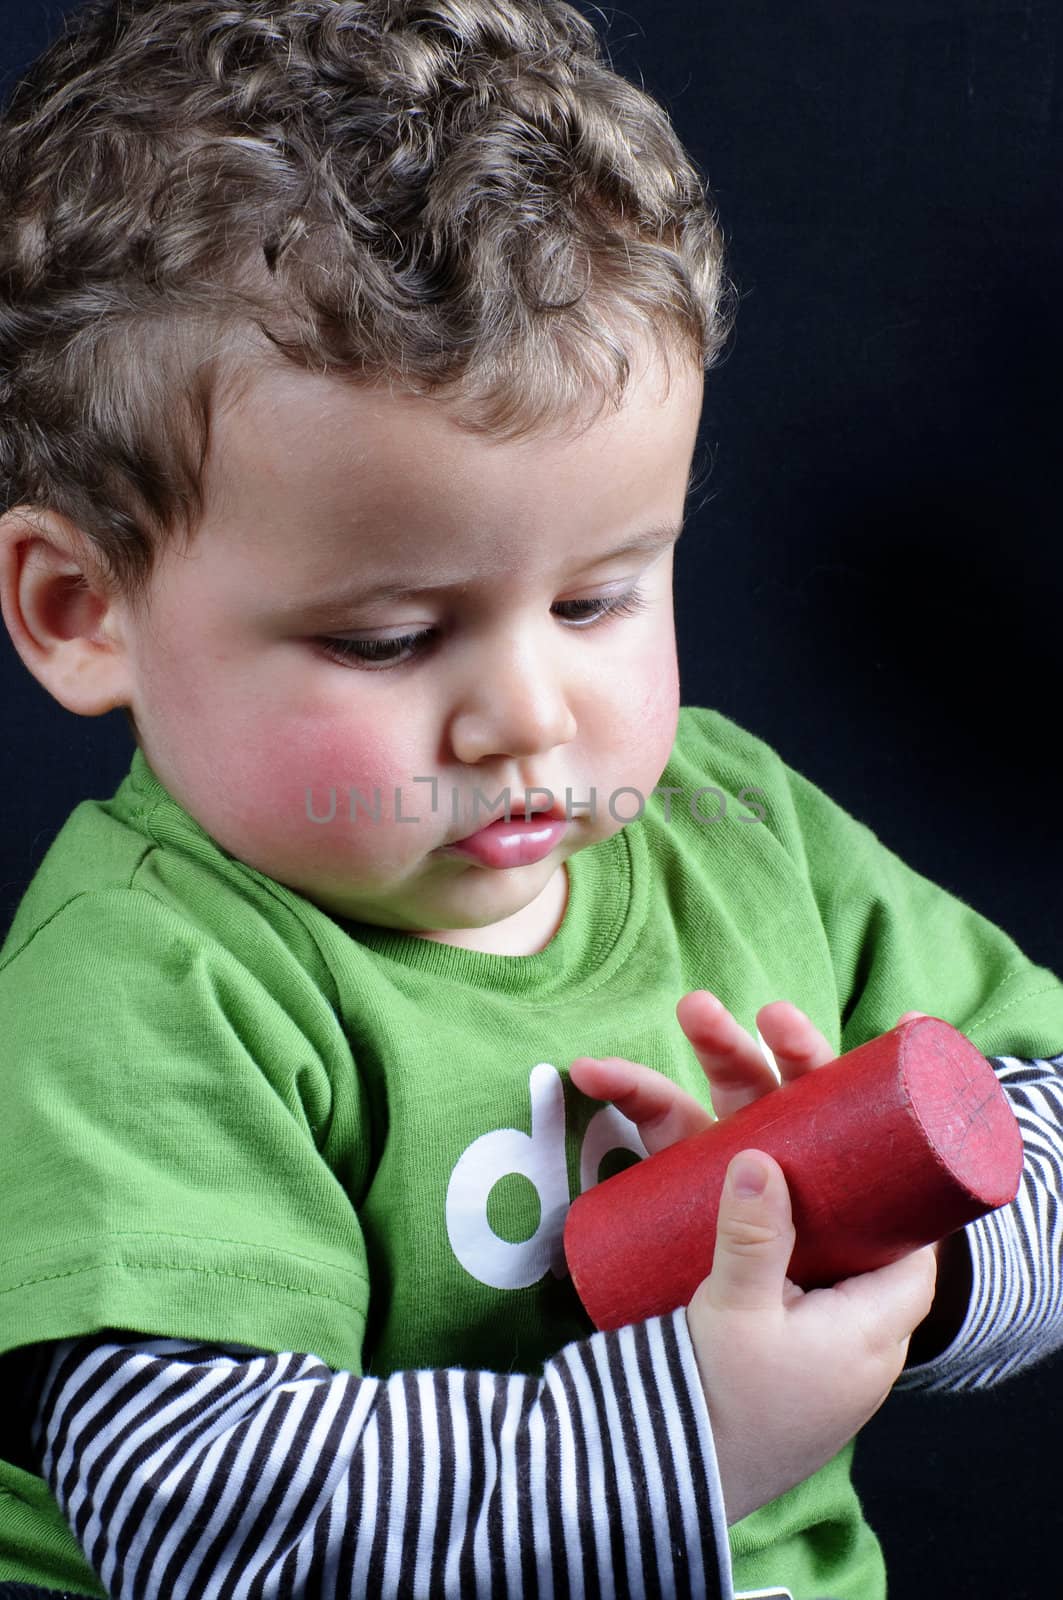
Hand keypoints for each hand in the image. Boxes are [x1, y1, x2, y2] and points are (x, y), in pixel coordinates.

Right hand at [570, 997, 939, 1521]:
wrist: (663, 1478)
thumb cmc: (735, 1415)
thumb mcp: (748, 1329)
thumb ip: (756, 1245)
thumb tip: (755, 1157)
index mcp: (871, 1279)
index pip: (892, 1171)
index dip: (879, 1099)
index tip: (874, 1037)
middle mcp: (816, 1245)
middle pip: (802, 1135)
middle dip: (763, 1065)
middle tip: (738, 1013)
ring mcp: (756, 1238)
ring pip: (734, 1138)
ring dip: (690, 1079)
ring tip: (659, 1027)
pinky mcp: (704, 1242)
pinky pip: (682, 1170)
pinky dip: (644, 1124)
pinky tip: (604, 1082)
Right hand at [687, 1147, 937, 1522]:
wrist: (678, 1480)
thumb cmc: (719, 1396)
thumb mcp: (733, 1303)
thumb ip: (752, 1232)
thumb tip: (758, 1159)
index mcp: (874, 1333)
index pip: (917, 1260)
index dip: (898, 1212)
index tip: (864, 1169)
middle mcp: (874, 1364)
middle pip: (887, 1278)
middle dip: (859, 1231)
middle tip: (817, 1183)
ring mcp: (845, 1387)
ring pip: (857, 1306)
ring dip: (833, 1267)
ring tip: (793, 1222)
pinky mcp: (814, 1398)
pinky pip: (831, 1333)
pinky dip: (812, 1299)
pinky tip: (774, 1280)